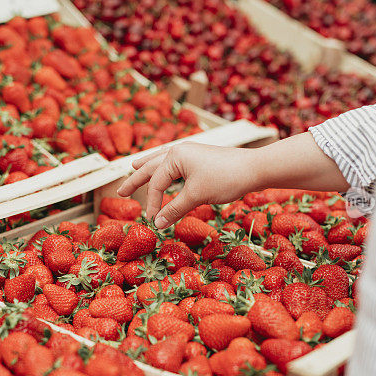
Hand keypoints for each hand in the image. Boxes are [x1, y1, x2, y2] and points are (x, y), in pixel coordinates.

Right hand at [117, 143, 259, 227]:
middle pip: (151, 166)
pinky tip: (165, 168)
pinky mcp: (200, 157)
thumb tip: (157, 224)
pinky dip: (164, 167)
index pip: (156, 183)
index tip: (153, 222)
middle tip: (120, 191)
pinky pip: (174, 162)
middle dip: (136, 179)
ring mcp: (190, 152)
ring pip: (162, 160)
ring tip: (133, 167)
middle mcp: (179, 151)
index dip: (153, 204)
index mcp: (175, 156)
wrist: (255, 168)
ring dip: (147, 168)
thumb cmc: (225, 179)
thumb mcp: (197, 196)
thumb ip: (175, 209)